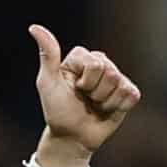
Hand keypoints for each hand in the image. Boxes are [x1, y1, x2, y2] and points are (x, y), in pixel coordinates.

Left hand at [29, 25, 140, 163]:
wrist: (72, 137)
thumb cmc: (58, 111)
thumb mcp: (47, 83)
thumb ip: (48, 55)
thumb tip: (35, 28)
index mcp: (82, 57)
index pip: (95, 63)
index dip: (85, 81)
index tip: (74, 89)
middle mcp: (100, 63)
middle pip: (109, 72)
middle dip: (95, 92)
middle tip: (85, 99)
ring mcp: (115, 78)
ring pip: (120, 85)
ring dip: (105, 102)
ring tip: (95, 105)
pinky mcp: (128, 93)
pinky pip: (131, 95)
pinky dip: (119, 107)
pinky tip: (107, 110)